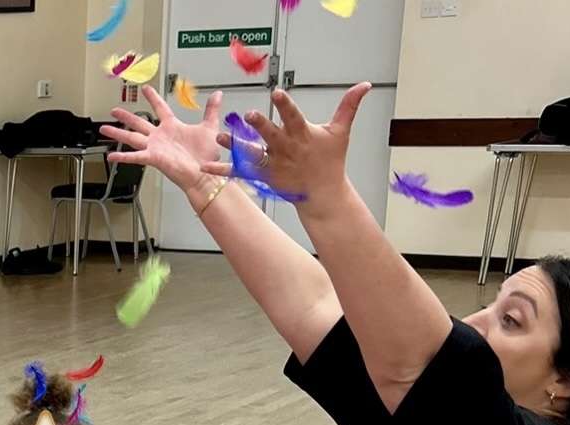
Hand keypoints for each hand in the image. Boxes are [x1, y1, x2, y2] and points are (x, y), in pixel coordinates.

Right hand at [99, 85, 224, 196]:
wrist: (205, 174)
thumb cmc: (206, 156)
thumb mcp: (210, 127)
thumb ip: (211, 110)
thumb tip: (218, 94)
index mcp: (172, 127)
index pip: (160, 108)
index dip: (153, 97)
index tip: (145, 89)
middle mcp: (161, 137)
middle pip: (139, 122)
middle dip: (126, 116)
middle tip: (114, 110)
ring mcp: (155, 148)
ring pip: (132, 137)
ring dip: (117, 133)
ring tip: (104, 128)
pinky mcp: (154, 158)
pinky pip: (135, 156)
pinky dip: (123, 156)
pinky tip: (111, 155)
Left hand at [203, 84, 370, 210]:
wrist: (322, 194)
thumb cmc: (331, 160)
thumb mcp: (340, 132)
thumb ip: (349, 106)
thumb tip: (365, 84)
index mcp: (303, 134)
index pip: (293, 116)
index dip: (285, 105)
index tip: (277, 93)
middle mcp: (286, 149)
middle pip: (271, 135)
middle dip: (261, 125)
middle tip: (249, 115)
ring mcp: (273, 164)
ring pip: (252, 153)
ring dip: (235, 146)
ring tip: (220, 138)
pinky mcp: (263, 176)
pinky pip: (240, 172)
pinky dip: (223, 170)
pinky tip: (205, 166)